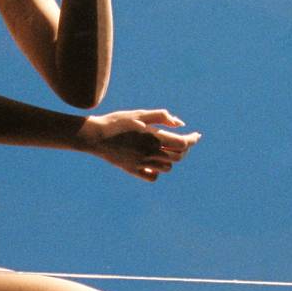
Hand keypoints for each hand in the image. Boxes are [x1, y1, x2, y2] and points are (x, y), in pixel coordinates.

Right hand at [83, 108, 201, 181]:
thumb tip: (181, 124)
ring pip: (167, 167)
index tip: (196, 136)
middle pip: (178, 157)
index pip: (182, 144)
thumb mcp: (140, 114)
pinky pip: (153, 177)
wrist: (95, 136)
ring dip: (171, 159)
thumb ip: (162, 116)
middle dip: (184, 148)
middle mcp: (149, 153)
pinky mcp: (132, 170)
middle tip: (183, 141)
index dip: (192, 140)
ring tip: (167, 150)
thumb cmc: (117, 121)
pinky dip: (158, 171)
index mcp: (153, 138)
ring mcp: (141, 164)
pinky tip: (154, 163)